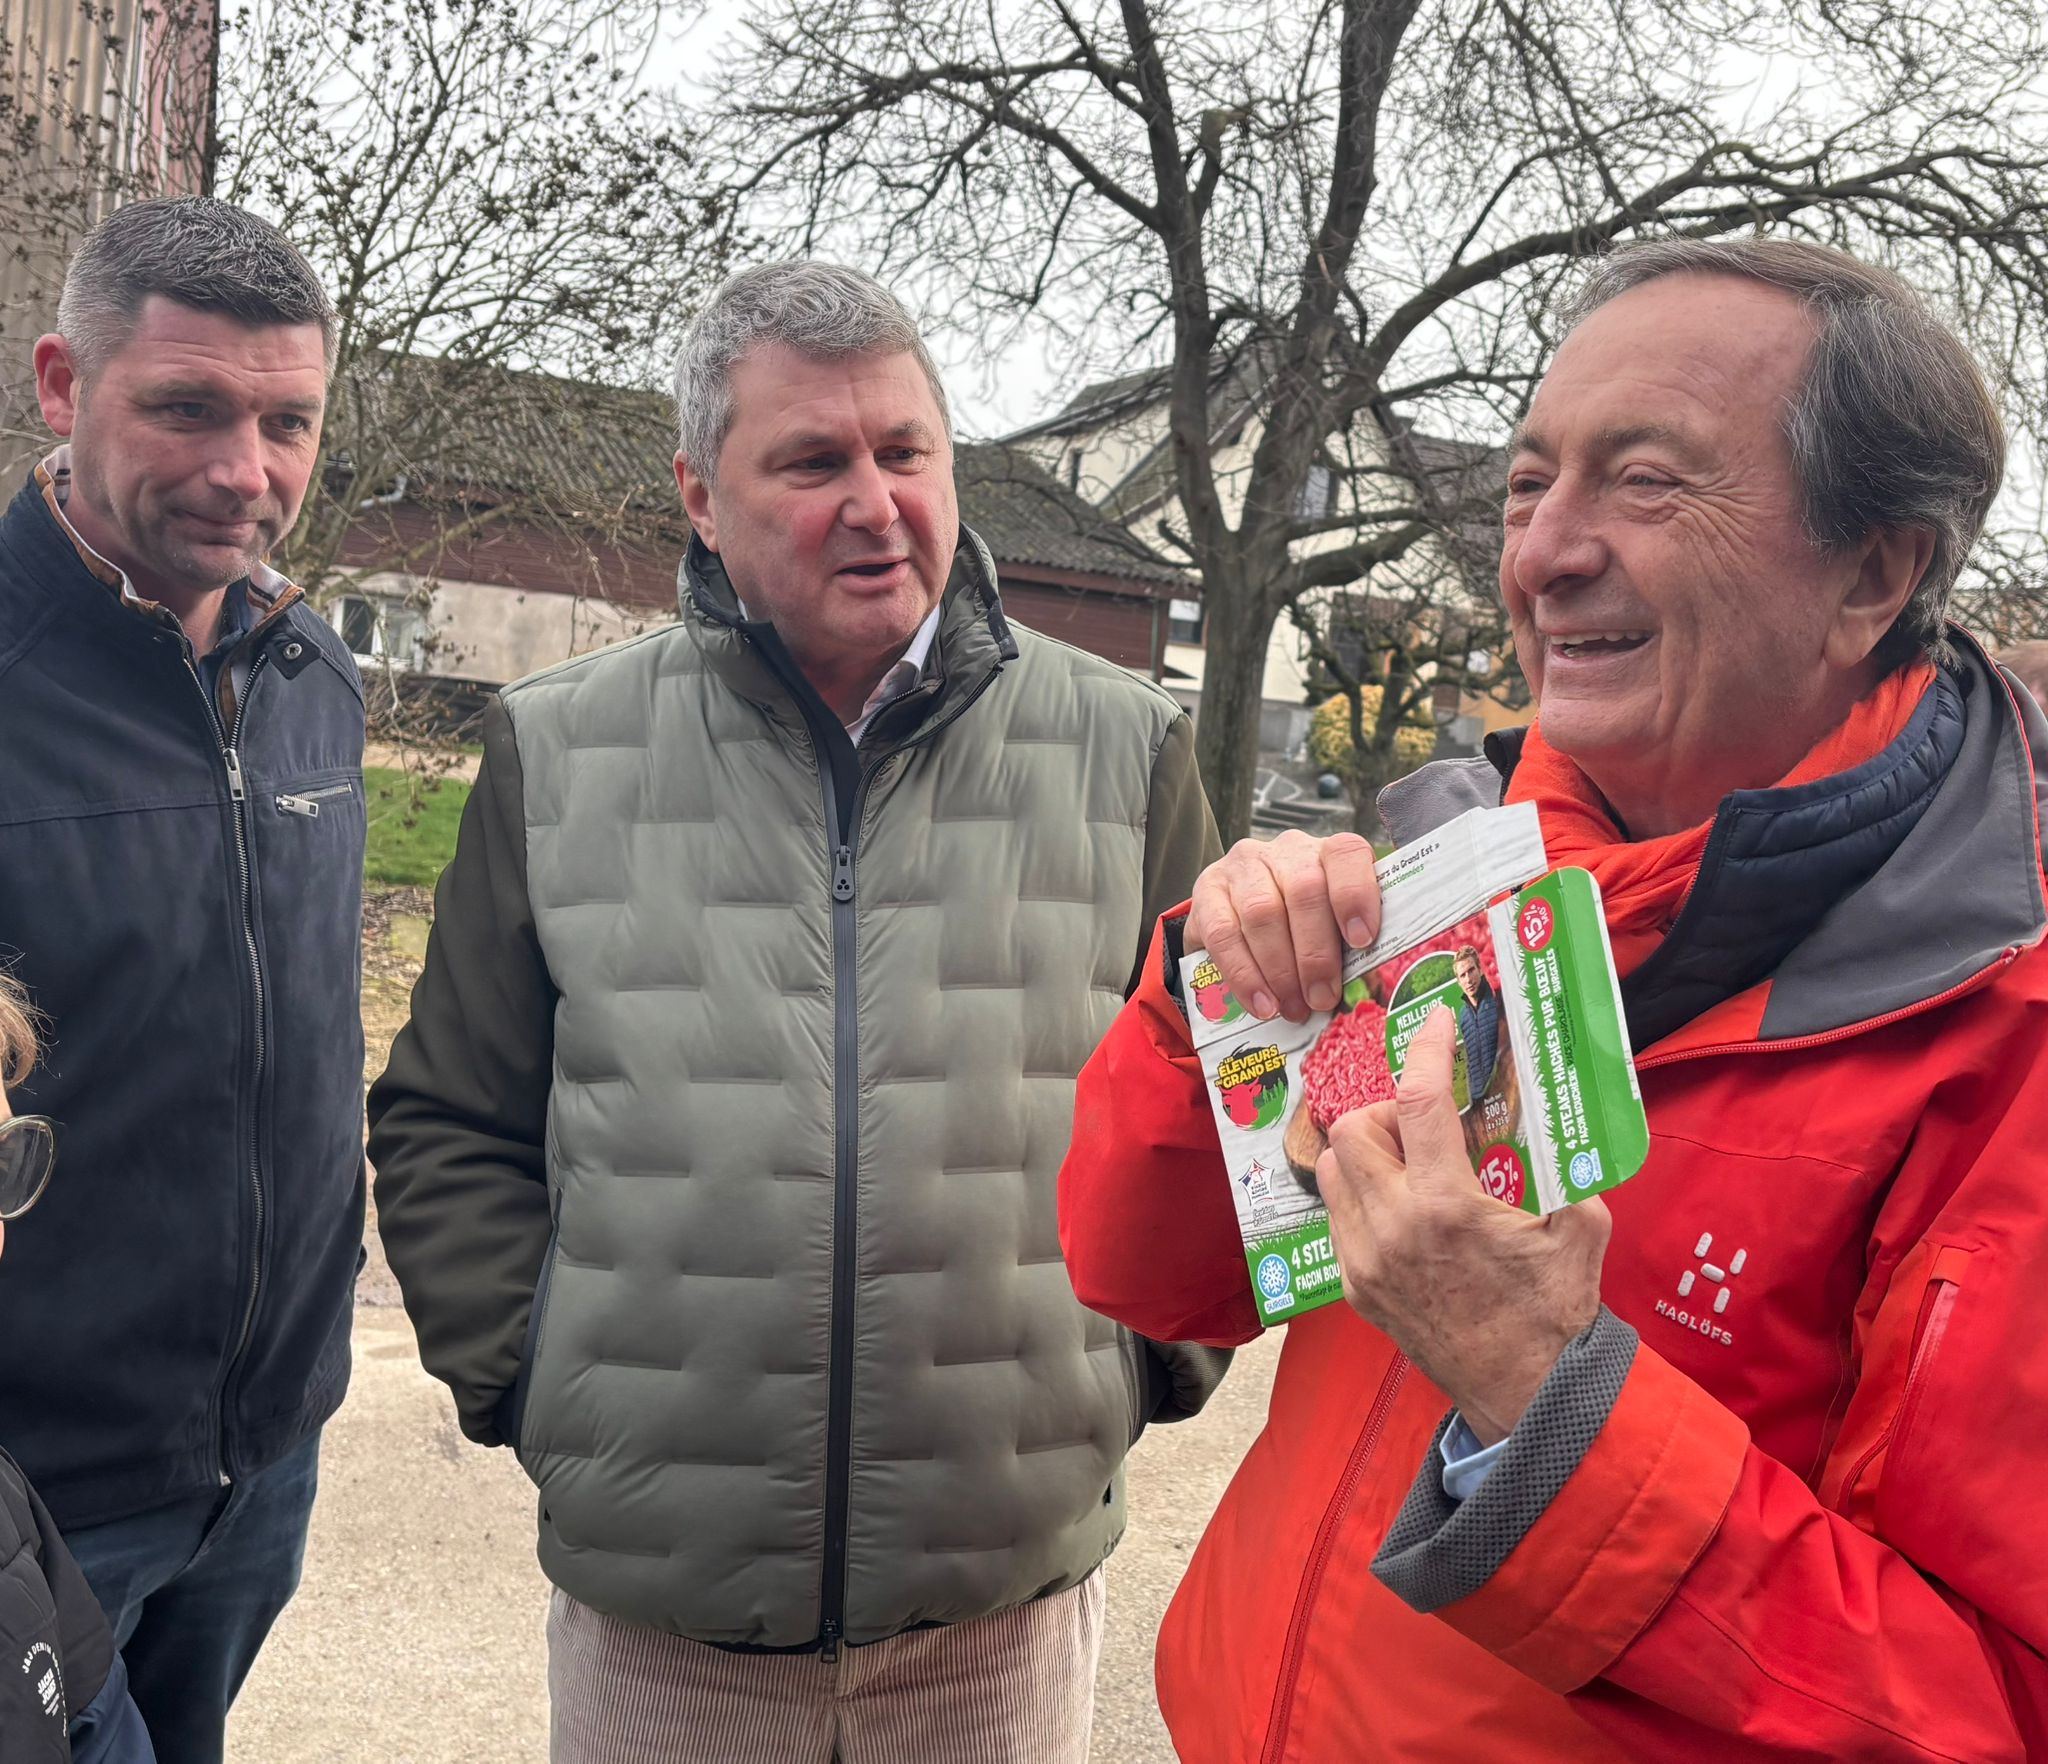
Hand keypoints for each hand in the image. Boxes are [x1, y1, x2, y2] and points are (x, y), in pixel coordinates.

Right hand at [1186, 830, 1380, 1020]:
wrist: (1239, 923)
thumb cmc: (1300, 931)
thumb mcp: (1330, 930)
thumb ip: (1347, 949)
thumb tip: (1362, 992)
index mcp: (1327, 854)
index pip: (1346, 855)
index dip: (1356, 895)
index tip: (1362, 940)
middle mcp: (1286, 851)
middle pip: (1304, 891)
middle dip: (1315, 953)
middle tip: (1321, 999)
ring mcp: (1243, 866)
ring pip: (1262, 912)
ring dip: (1280, 969)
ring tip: (1292, 1007)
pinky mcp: (1207, 889)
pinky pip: (1222, 933)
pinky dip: (1244, 974)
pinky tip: (1261, 1003)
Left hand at [1318, 1009, 1609, 1444]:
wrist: (1526, 1395)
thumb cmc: (1555, 1314)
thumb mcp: (1579, 1230)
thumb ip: (1565, 1172)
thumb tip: (1562, 1127)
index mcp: (1447, 1205)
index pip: (1419, 1101)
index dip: (1426, 1049)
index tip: (1436, 1023)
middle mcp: (1393, 1227)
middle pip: (1353, 1129)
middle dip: (1386, 1112)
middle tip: (1425, 1124)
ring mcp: (1366, 1260)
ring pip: (1332, 1172)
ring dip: (1366, 1154)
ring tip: (1410, 1164)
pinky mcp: (1356, 1287)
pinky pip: (1338, 1218)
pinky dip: (1361, 1198)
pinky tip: (1404, 1210)